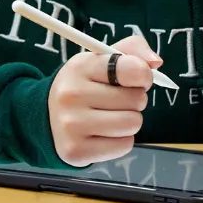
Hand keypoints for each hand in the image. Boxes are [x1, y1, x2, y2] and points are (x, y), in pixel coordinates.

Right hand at [47, 34, 160, 166]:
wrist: (47, 117)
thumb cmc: (84, 85)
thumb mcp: (102, 60)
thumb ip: (133, 50)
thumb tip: (156, 63)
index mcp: (81, 66)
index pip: (132, 69)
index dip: (144, 75)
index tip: (138, 79)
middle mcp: (72, 94)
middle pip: (136, 99)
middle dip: (135, 100)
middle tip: (117, 99)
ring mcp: (72, 125)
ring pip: (132, 123)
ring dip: (130, 121)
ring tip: (112, 116)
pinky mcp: (76, 151)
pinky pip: (124, 145)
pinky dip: (121, 140)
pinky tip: (104, 133)